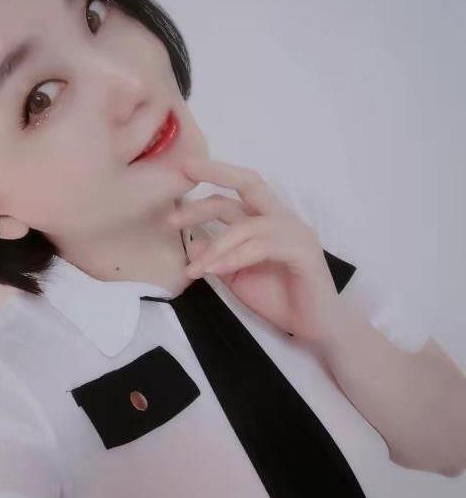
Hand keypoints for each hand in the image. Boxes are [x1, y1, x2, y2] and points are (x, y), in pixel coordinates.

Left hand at [169, 157, 342, 343]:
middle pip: (249, 183)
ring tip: (194, 270)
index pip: (239, 189)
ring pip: (247, 225)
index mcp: (266, 220)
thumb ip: (217, 257)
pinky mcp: (303, 251)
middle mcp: (281, 218)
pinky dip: (234, 257)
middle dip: (216, 173)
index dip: (212, 177)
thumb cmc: (279, 299)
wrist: (315, 326)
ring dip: (215, 246)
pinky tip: (214, 270)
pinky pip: (261, 247)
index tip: (182, 172)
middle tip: (184, 172)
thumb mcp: (237, 276)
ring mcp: (294, 232)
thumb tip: (190, 242)